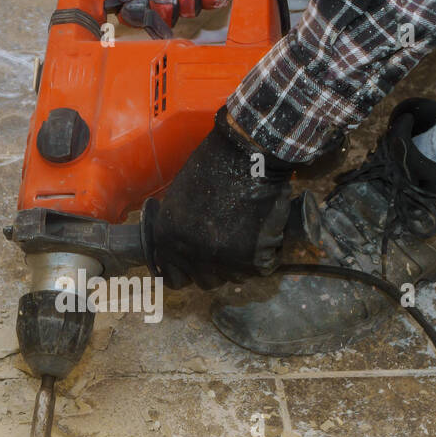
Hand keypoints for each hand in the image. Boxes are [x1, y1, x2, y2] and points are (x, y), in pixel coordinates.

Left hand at [142, 108, 295, 290]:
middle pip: (205, 281)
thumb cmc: (213, 166)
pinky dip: (267, 252)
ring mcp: (224, 262)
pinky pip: (262, 267)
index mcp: (169, 240)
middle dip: (215, 268)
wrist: (248, 155)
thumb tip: (183, 248)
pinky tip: (264, 229)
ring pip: (235, 277)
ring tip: (248, 232)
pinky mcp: (254, 260)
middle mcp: (192, 256)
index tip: (198, 264)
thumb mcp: (180, 198)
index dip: (187, 271)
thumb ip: (178, 229)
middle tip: (228, 246)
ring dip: (241, 261)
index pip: (174, 278)